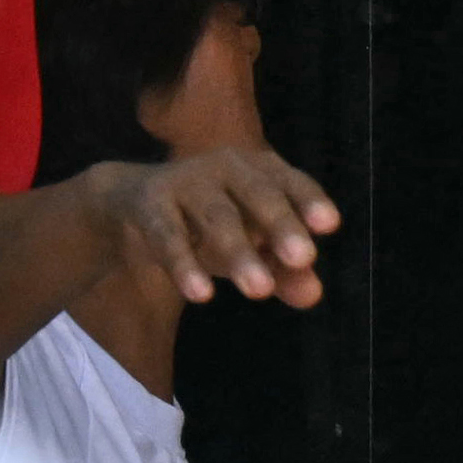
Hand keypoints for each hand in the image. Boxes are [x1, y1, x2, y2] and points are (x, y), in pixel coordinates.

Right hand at [89, 143, 342, 308]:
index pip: (292, 183)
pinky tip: (201, 294)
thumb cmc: (208, 223)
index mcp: (261, 170)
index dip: (310, 201)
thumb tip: (313, 295)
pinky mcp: (150, 202)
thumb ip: (282, 270)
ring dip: (239, 251)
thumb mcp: (248, 246)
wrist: (132, 201)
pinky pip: (168, 234)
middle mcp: (228, 167)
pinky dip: (183, 264)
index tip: (330, 225)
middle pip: (259, 194)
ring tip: (259, 291)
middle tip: (304, 258)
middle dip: (282, 225)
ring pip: (217, 216)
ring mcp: (187, 181)